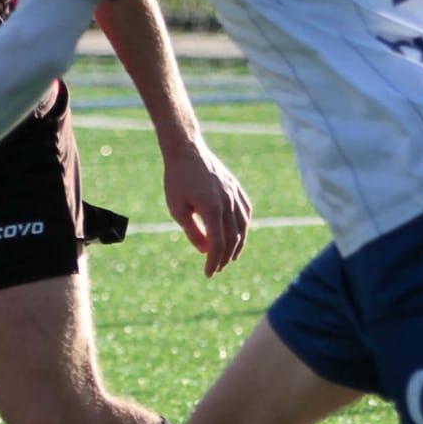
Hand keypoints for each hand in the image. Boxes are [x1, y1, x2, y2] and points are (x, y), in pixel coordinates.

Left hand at [161, 137, 250, 276]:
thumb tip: (206, 251)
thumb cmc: (177, 180)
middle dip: (225, 257)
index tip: (208, 273)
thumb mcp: (178, 209)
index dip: (214, 262)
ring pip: (243, 226)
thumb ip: (193, 232)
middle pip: (233, 238)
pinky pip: (246, 211)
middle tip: (217, 268)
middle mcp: (228, 202)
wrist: (186, 150)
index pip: (218, 244)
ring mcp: (234, 193)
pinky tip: (238, 234)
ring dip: (238, 245)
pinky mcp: (236, 187)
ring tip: (230, 257)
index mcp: (212, 209)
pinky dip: (243, 226)